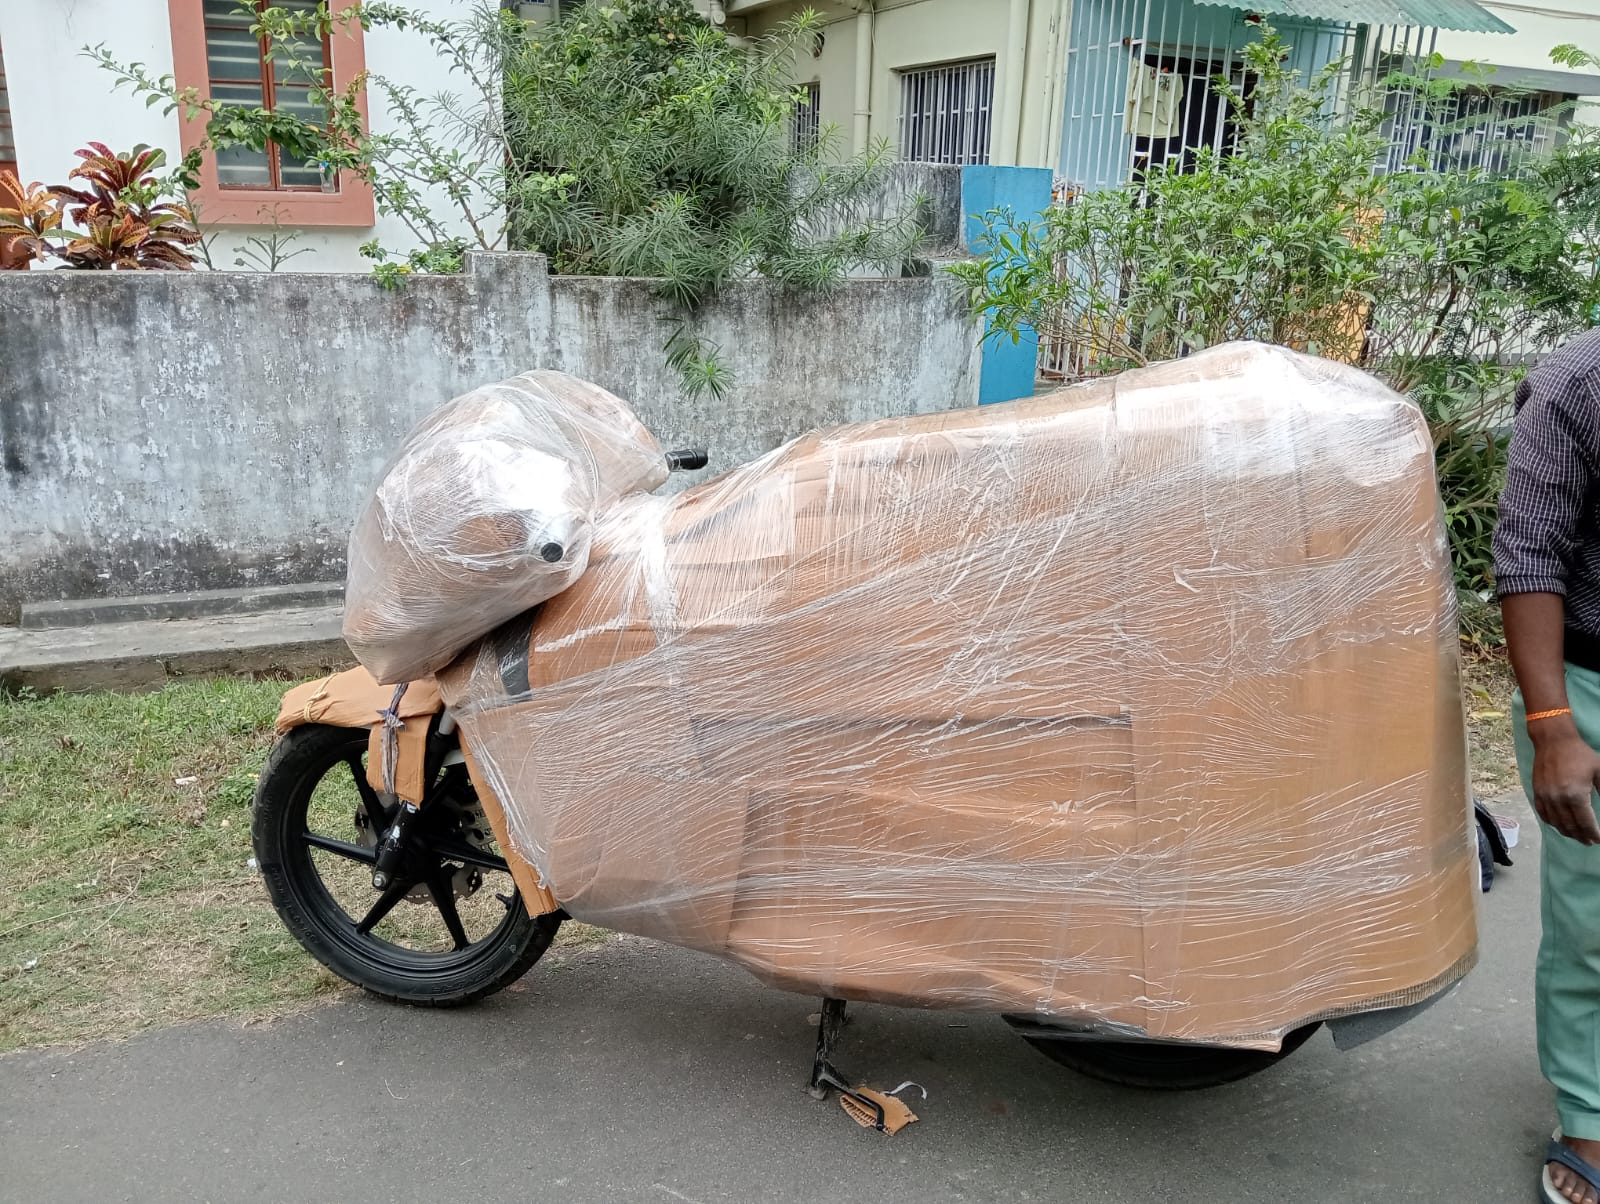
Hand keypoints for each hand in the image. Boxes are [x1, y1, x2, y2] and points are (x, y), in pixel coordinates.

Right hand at [1531, 723, 1599, 844]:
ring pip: (1556, 823)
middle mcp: (1558, 800)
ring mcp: (1545, 797)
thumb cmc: (1580, 754)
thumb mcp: (1599, 772)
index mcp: (1576, 795)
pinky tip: (1559, 826)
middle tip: (1590, 841)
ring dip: (1568, 832)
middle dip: (1582, 836)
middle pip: (1570, 826)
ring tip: (1577, 836)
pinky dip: (1552, 823)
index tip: (1599, 840)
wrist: (1553, 741)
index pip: (1585, 823)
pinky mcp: (1537, 793)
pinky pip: (1543, 814)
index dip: (1594, 834)